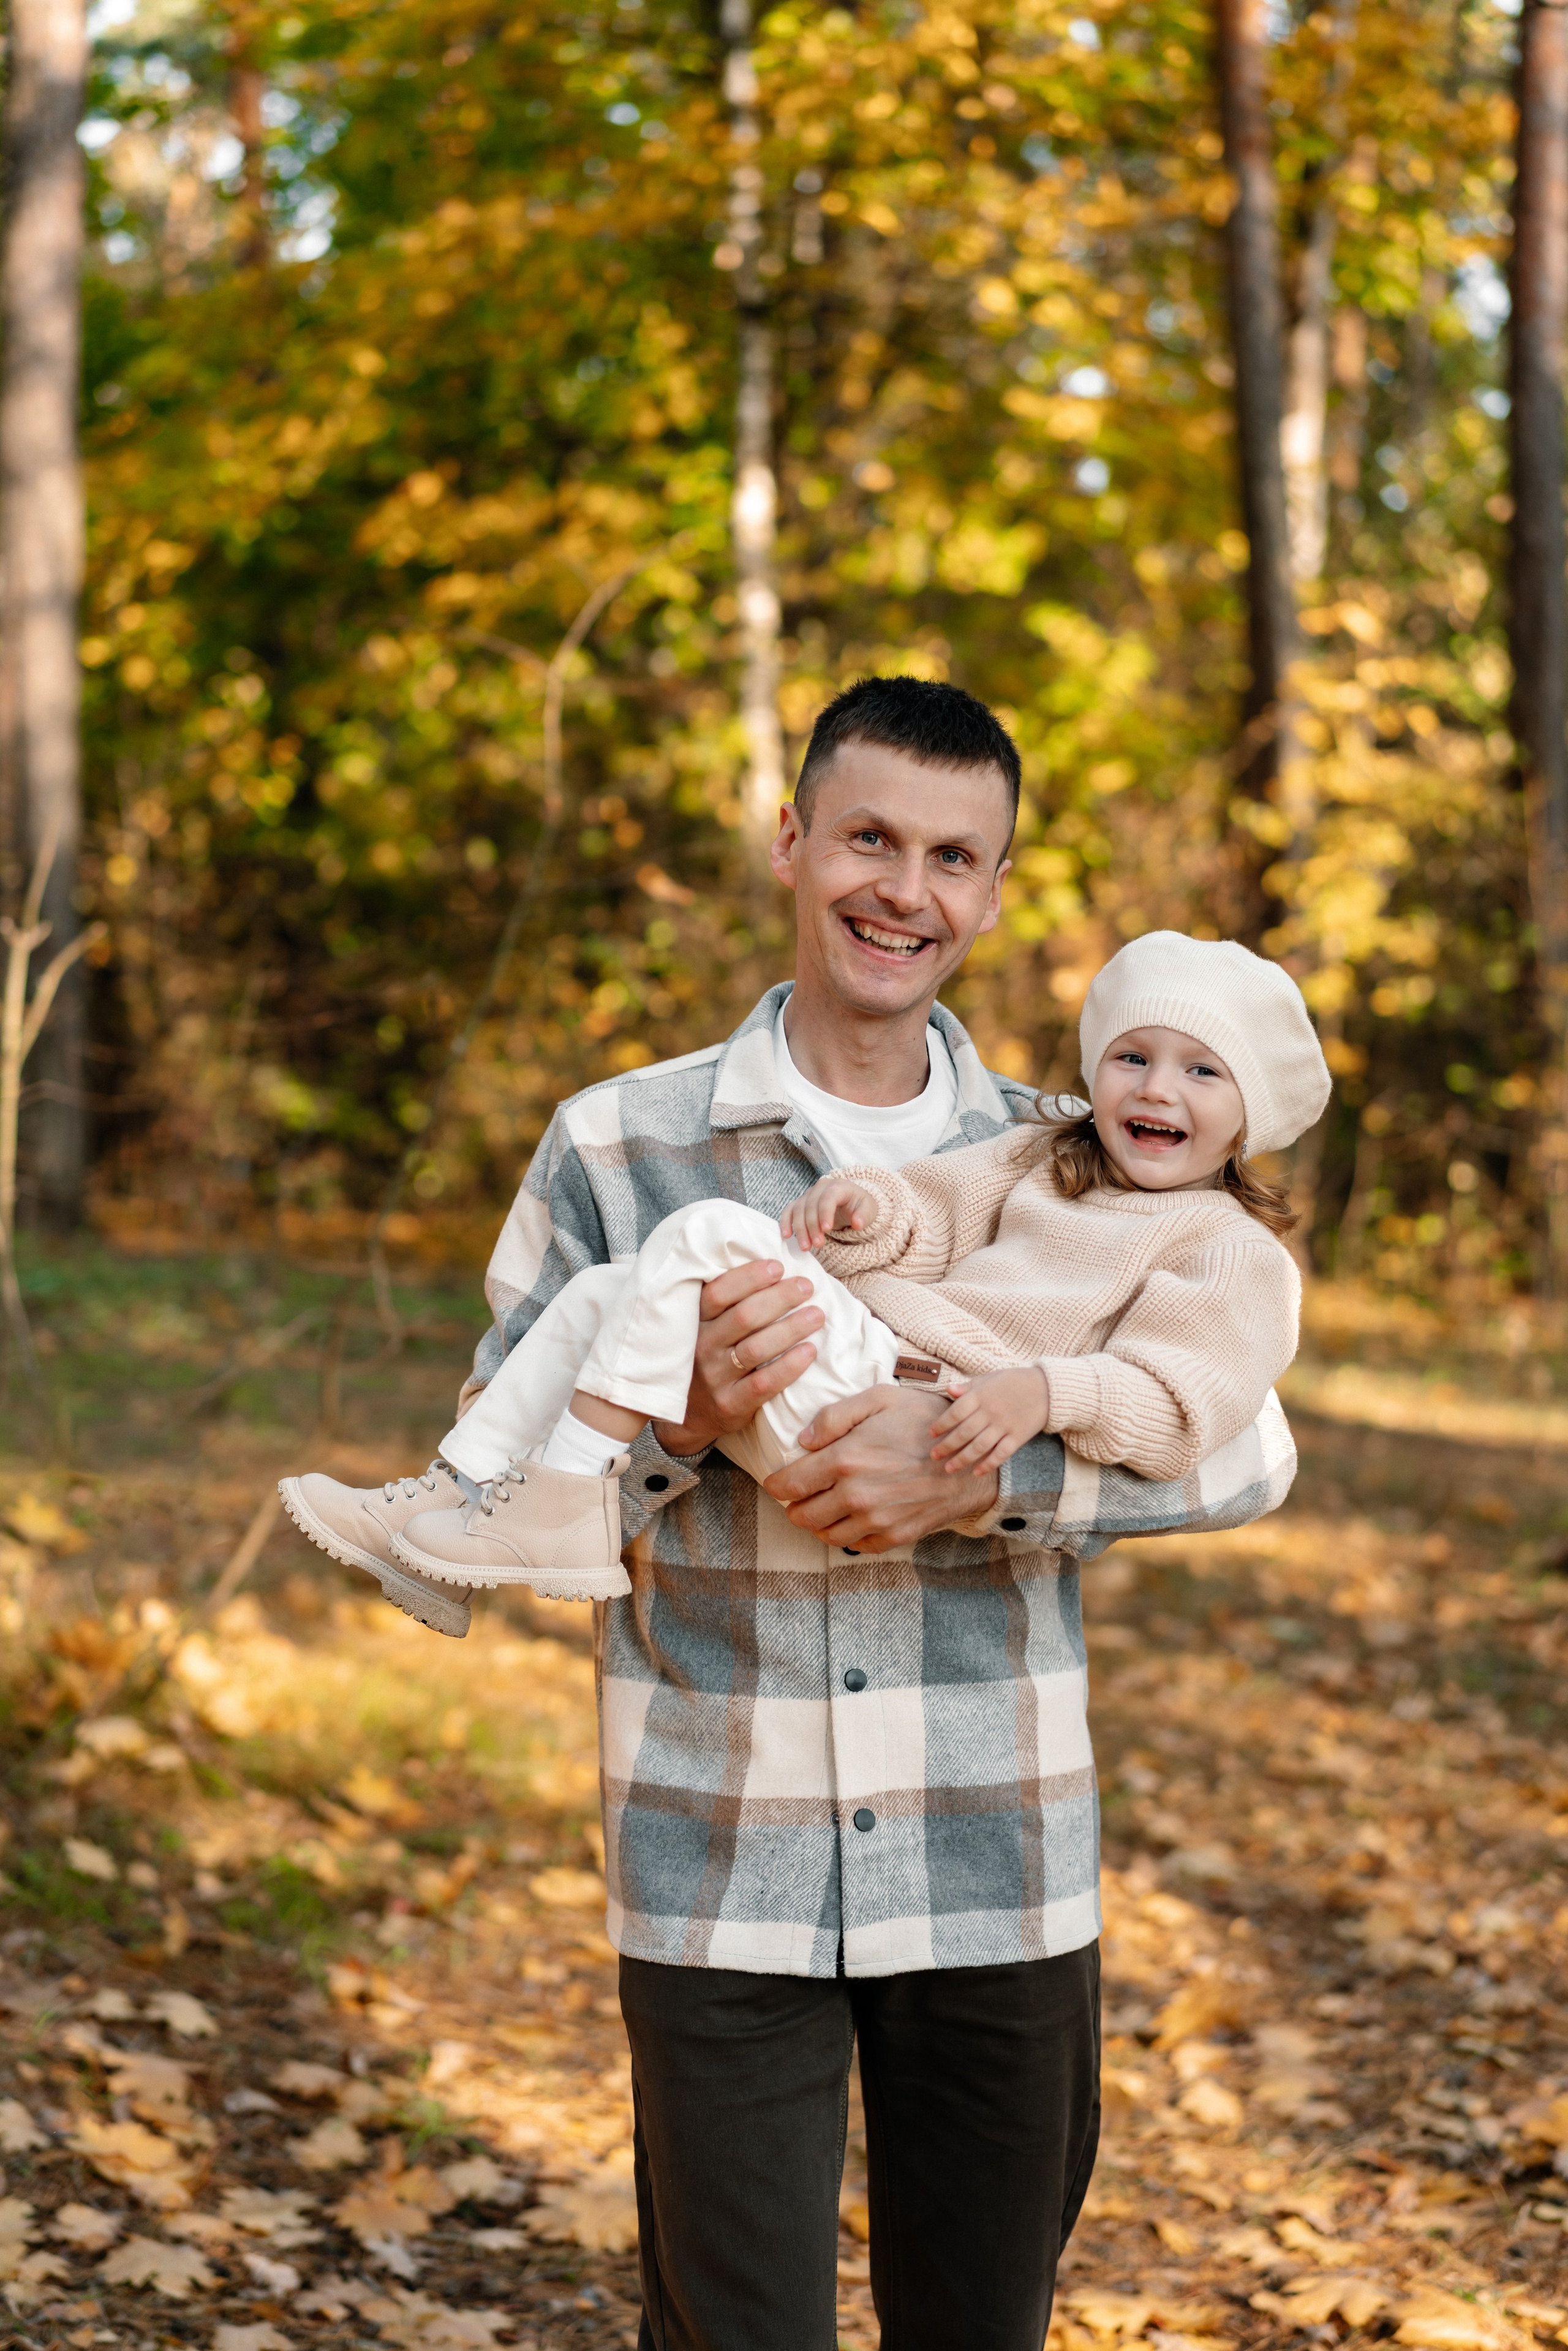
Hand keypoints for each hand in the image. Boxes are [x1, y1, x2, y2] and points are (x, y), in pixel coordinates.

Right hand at [651, 1256, 824, 1456]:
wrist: (688, 1416)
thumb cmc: (709, 1359)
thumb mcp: (707, 1328)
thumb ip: (728, 1303)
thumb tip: (771, 1267)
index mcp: (696, 1322)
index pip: (718, 1292)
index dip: (749, 1277)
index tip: (778, 1267)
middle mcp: (702, 1347)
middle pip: (744, 1316)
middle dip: (779, 1297)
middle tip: (807, 1286)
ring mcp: (716, 1378)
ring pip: (756, 1348)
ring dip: (791, 1328)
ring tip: (817, 1315)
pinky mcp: (731, 1404)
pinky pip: (764, 1383)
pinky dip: (790, 1366)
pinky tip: (810, 1351)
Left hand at [763, 1385, 1000, 1552]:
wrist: (970, 1457)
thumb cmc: (924, 1421)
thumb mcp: (879, 1399)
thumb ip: (834, 1416)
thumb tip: (802, 1441)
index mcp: (845, 1459)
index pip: (789, 1485)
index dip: (776, 1484)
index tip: (776, 1481)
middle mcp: (856, 1495)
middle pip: (802, 1516)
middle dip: (794, 1505)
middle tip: (799, 1494)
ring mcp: (876, 1520)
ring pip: (825, 1535)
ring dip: (817, 1523)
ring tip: (822, 1507)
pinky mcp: (895, 1536)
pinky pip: (856, 1546)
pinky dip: (847, 1535)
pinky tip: (852, 1517)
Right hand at [780, 1176, 877, 1252]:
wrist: (850, 1204)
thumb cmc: (859, 1207)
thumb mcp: (868, 1210)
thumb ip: (864, 1216)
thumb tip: (857, 1223)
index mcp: (839, 1186)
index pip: (829, 1197)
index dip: (825, 1212)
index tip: (826, 1230)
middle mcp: (821, 1187)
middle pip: (811, 1205)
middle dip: (813, 1226)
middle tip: (818, 1245)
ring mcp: (809, 1195)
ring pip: (798, 1210)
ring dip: (800, 1229)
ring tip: (806, 1247)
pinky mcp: (800, 1203)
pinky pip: (789, 1211)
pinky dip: (785, 1222)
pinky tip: (786, 1235)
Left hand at [929, 1367, 1049, 1475]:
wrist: (1048, 1388)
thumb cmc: (1015, 1381)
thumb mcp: (990, 1377)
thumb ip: (969, 1386)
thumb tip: (948, 1389)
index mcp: (981, 1395)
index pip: (955, 1412)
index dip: (942, 1424)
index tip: (931, 1433)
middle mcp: (990, 1411)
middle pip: (964, 1432)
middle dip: (947, 1446)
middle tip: (934, 1456)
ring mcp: (1005, 1425)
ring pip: (979, 1446)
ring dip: (962, 1459)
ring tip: (949, 1468)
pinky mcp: (1018, 1437)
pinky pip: (1001, 1454)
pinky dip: (988, 1464)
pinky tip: (977, 1472)